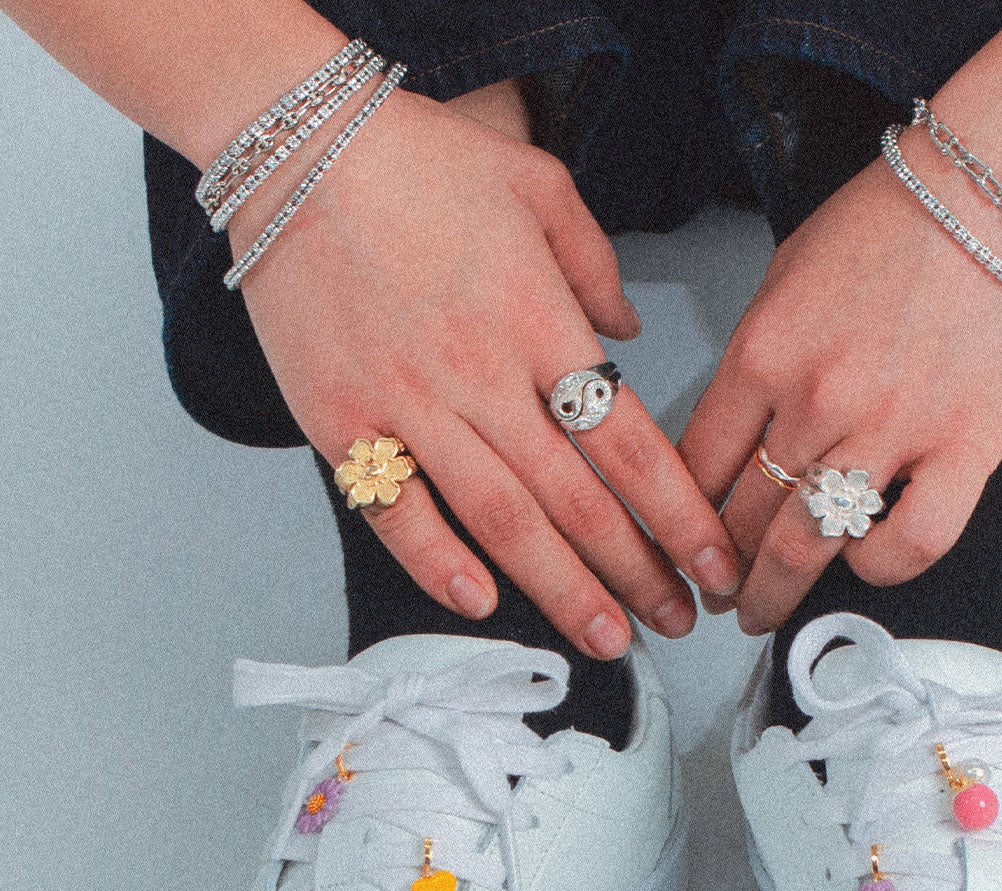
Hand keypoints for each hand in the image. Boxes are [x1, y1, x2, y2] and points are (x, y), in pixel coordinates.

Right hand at [230, 86, 743, 658]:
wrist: (289, 141)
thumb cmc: (416, 160)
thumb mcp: (537, 186)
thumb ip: (597, 266)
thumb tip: (628, 334)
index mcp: (540, 323)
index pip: (631, 446)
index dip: (680, 519)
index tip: (712, 567)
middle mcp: (482, 375)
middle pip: (577, 501)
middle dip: (635, 574)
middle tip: (673, 623)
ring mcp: (409, 404)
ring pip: (501, 522)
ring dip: (560, 590)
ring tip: (606, 639)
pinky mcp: (341, 420)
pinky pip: (395, 510)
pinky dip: (438, 563)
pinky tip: (482, 601)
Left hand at [679, 132, 1001, 635]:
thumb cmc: (902, 217)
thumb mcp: (789, 272)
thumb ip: (758, 358)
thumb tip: (737, 431)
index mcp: (764, 352)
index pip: (694, 467)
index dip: (677, 522)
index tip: (678, 546)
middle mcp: (817, 400)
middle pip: (740, 519)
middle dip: (716, 572)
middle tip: (714, 595)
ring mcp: (891, 429)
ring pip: (807, 547)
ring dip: (773, 593)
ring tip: (762, 610)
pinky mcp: (965, 447)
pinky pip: (910, 543)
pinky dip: (880, 568)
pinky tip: (865, 562)